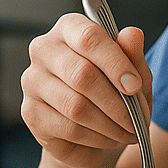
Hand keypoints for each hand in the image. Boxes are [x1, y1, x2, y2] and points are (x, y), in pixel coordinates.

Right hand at [20, 12, 151, 167]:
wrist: (94, 137)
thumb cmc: (115, 95)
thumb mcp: (134, 74)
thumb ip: (133, 55)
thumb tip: (133, 34)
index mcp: (70, 29)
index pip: (89, 37)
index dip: (116, 63)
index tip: (135, 86)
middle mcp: (44, 50)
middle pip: (82, 74)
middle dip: (117, 102)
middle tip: (137, 119)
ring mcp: (33, 81)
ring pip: (76, 106)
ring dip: (110, 123)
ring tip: (128, 131)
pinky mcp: (30, 113)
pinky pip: (69, 128)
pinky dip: (97, 137)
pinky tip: (109, 138)